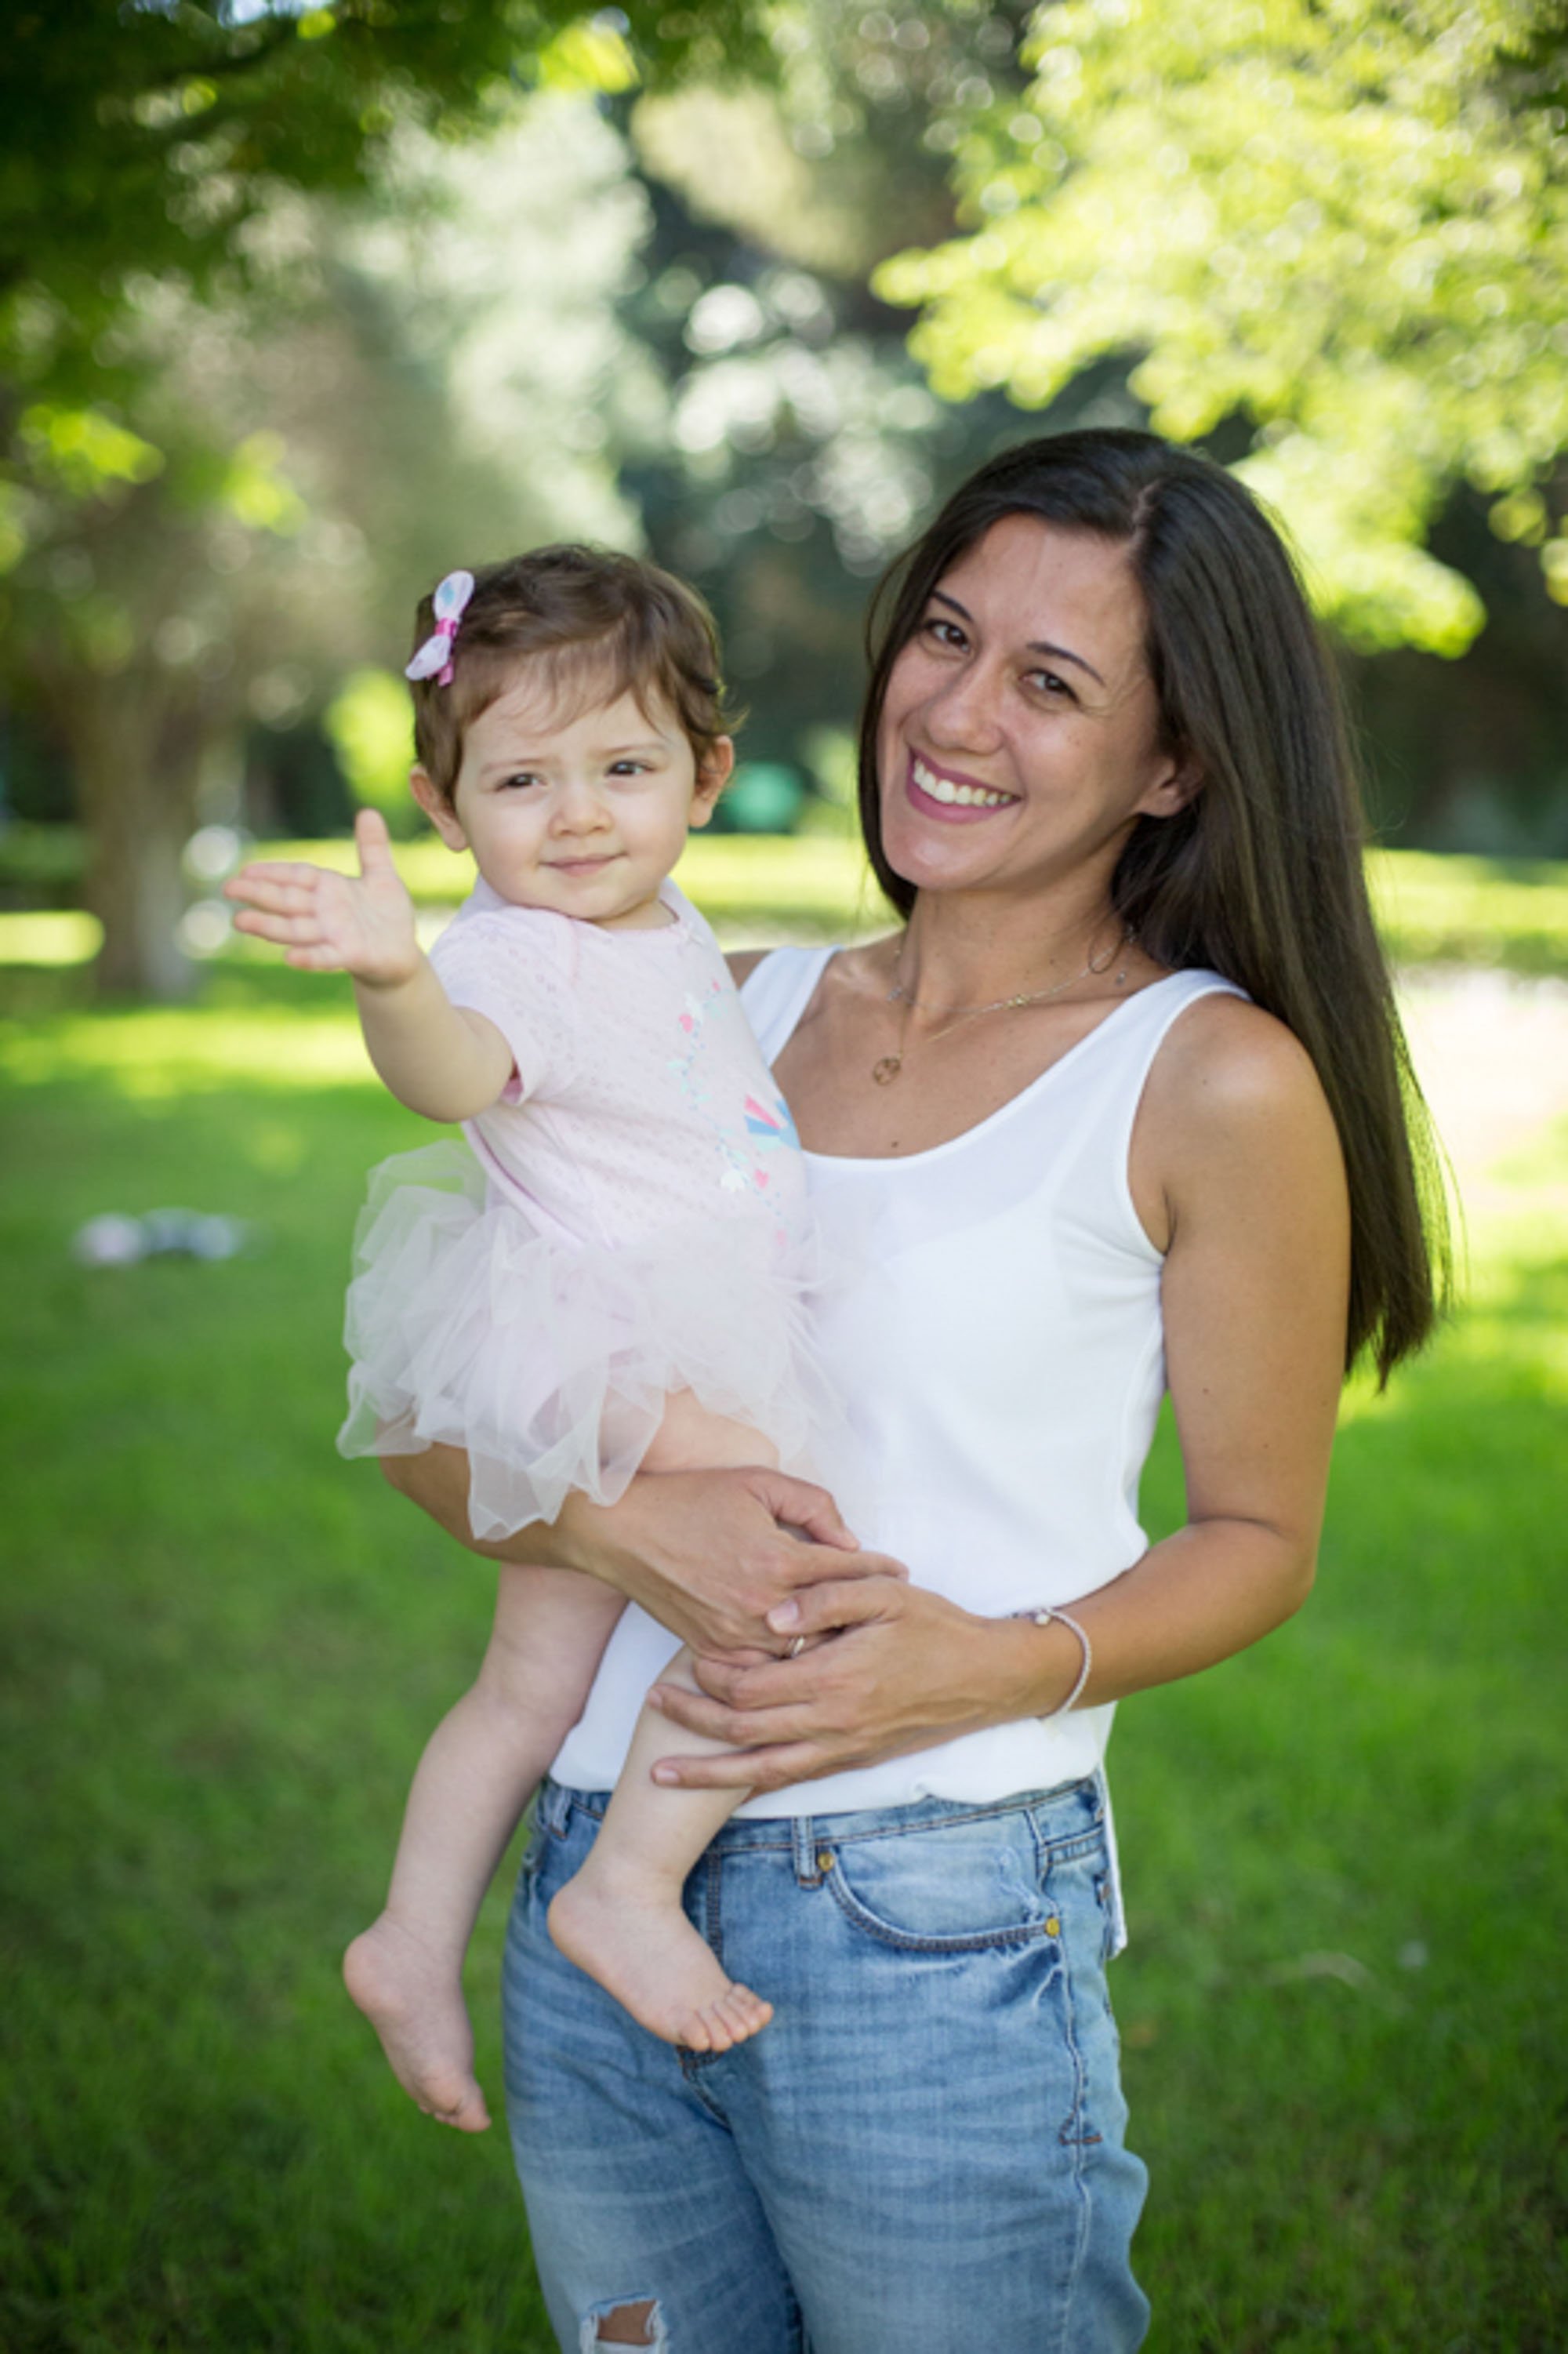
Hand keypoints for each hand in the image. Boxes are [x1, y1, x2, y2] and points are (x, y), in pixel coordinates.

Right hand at [226, 808, 418, 984]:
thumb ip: (372, 847)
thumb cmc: (387, 915)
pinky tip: (290, 957)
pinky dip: (309, 957)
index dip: (273, 873)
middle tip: (227, 889)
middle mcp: (324, 912)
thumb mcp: (382, 876)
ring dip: (269, 926)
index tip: (246, 870)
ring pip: (296, 929)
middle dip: (258, 895)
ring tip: (240, 921)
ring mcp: (334, 936)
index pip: (296, 876)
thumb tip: (368, 811)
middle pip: (288, 901)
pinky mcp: (349, 956)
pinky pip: (325, 957)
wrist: (402, 955)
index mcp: (329, 889)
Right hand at [561, 1465, 909, 1656]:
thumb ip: (812, 1505)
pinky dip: (784, 1666)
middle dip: (865, 1619)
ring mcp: (734, 1634)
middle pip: (833, 1625)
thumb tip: (849, 1541)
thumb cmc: (690, 1498)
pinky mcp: (711, 1650)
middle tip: (891, 1619)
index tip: (902, 1573)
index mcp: (777, 1559)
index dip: (881, 1571)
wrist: (622, 1532)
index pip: (848, 1572)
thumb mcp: (757, 1481)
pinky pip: (761, 1671)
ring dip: (828, 1648)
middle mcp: (760, 1604)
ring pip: (801, 1657)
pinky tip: (804, 1656)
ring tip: (858, 1643)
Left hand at [644, 1575, 1058, 1794]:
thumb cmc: (935, 1626)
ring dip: (707, 1772)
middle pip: (743, 1730)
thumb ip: (826, 1595)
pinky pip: (792, 1779)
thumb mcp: (885, 1591)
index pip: (753, 1683)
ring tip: (660, 1772)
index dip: (713, 1673)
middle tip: (650, 1705)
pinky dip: (751, 1785)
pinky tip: (724, 1784)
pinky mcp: (853, 1761)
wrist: (986, 1678)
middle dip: (691, 1722)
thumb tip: (770, 1614)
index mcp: (835, 1676)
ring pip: (760, 1770)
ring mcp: (843, 1748)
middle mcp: (833, 1722)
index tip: (686, 1657)